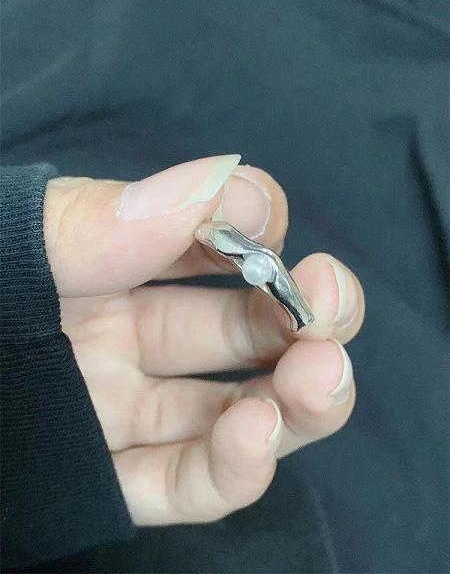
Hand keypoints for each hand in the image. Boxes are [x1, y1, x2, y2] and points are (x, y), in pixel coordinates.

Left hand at [44, 155, 364, 524]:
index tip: (264, 225)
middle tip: (328, 308)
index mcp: (108, 262)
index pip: (211, 237)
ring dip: (295, 396)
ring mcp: (122, 410)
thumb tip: (224, 183)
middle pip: (246, 327)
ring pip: (237, 408)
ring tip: (320, 377)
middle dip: (304, 313)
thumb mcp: (7, 248)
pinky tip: (260, 436)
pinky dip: (235, 466)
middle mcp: (127, 334)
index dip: (253, 225)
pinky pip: (187, 480)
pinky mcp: (107, 479)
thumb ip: (103, 219)